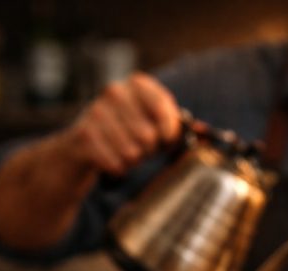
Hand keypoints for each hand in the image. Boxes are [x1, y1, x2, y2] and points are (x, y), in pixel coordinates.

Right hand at [62, 72, 181, 176]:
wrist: (84, 145)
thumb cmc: (128, 133)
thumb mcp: (153, 123)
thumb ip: (179, 127)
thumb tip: (204, 133)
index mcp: (137, 84)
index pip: (164, 111)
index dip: (168, 134)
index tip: (165, 140)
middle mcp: (114, 91)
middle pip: (148, 137)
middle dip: (149, 151)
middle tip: (140, 148)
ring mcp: (96, 112)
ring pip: (132, 153)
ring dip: (132, 161)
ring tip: (125, 152)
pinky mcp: (84, 135)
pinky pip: (115, 164)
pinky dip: (118, 169)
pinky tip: (112, 159)